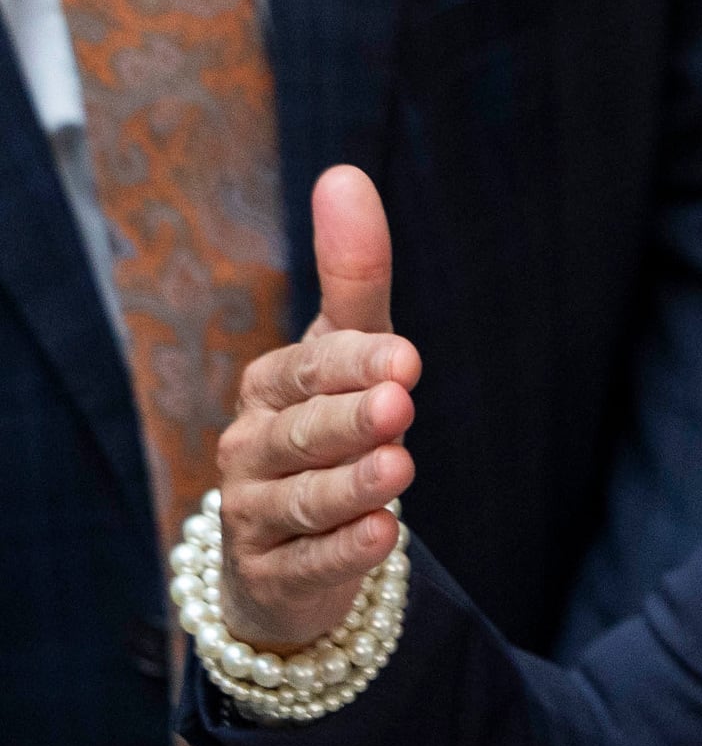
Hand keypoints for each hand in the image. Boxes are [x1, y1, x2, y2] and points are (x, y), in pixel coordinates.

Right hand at [216, 165, 419, 651]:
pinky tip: (384, 537)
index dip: (355, 362)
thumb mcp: (347, 352)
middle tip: (399, 406)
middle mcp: (253, 445)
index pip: (311, 367)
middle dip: (349, 419)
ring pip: (304, 497)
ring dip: (351, 485)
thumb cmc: (325, 427)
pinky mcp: (274, 571)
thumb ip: (352, 276)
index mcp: (271, 386)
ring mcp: (256, 511)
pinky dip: (346, 550)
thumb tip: (344, 174)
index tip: (406, 357)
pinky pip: (309, 560)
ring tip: (400, 471)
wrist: (286, 545)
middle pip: (303, 430)